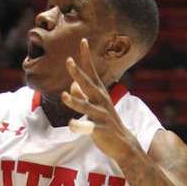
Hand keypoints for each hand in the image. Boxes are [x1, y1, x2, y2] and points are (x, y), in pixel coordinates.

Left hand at [61, 38, 138, 160]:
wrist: (123, 144)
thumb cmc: (106, 124)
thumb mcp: (94, 107)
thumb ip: (82, 96)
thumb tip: (72, 85)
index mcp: (99, 94)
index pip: (92, 72)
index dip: (86, 57)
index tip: (82, 40)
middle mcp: (101, 101)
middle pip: (88, 84)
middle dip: (78, 73)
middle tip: (68, 60)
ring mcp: (102, 115)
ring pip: (87, 107)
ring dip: (75, 101)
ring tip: (63, 96)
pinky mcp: (101, 129)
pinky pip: (88, 127)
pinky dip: (79, 126)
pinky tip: (71, 124)